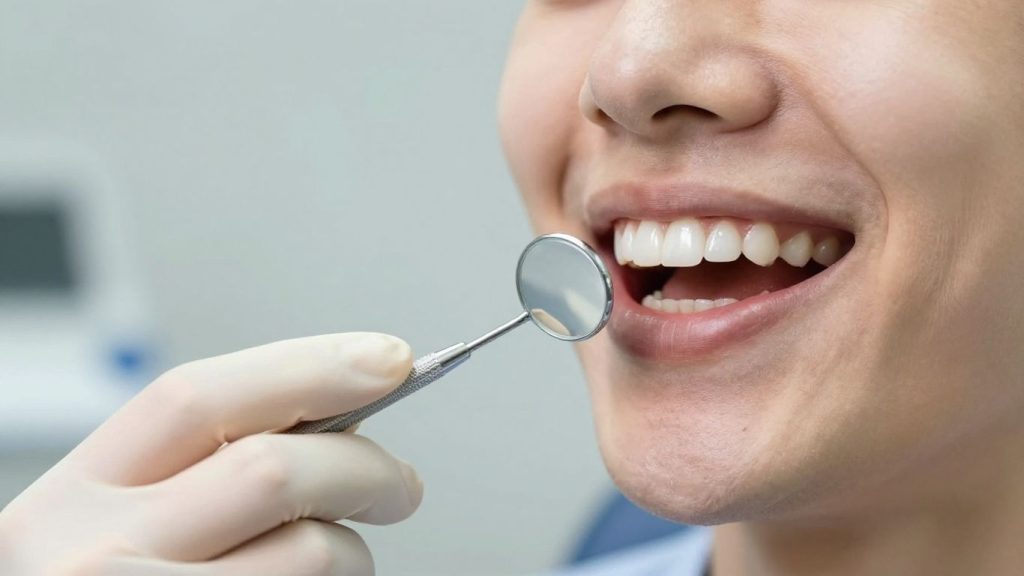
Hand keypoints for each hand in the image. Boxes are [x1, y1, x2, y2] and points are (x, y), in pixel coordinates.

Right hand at [0, 333, 421, 574]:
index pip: (197, 396)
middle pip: (271, 468)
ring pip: (309, 548)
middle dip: (365, 465)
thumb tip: (336, 412)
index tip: (388, 361)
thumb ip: (191, 470)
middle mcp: (97, 553)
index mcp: (74, 499)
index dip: (308, 367)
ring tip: (346, 560)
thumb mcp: (107, 526)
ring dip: (354, 549)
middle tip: (401, 485)